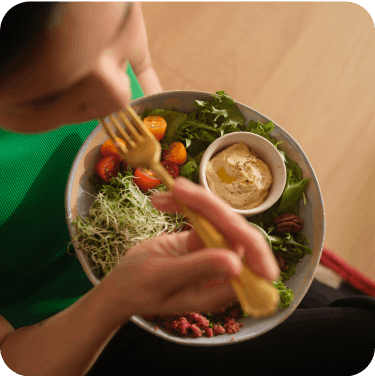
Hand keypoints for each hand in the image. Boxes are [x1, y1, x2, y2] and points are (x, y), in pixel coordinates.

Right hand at [103, 177, 278, 316]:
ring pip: (218, 217)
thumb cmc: (137, 289)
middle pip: (234, 232)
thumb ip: (199, 268)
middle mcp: (223, 270)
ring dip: (195, 200)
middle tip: (179, 189)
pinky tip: (162, 201)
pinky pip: (202, 214)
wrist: (122, 284)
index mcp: (220, 288)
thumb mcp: (163, 278)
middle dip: (210, 207)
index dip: (254, 247)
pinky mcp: (201, 238)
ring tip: (170, 191)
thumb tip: (237, 263)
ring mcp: (213, 251)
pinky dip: (184, 203)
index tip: (235, 225)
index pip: (252, 266)